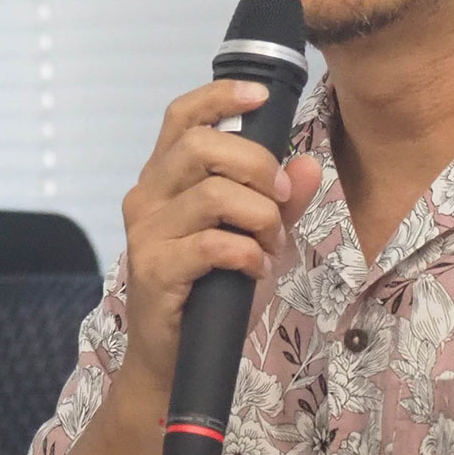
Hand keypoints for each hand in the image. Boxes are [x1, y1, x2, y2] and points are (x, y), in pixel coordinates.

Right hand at [118, 81, 321, 392]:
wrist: (176, 357)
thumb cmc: (212, 290)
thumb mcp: (255, 236)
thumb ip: (281, 200)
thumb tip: (308, 164)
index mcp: (165, 177)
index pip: (181, 116)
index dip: (220, 96)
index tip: (261, 96)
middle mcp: (146, 196)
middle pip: (201, 145)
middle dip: (256, 165)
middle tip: (280, 197)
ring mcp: (145, 232)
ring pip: (214, 194)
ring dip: (259, 217)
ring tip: (268, 244)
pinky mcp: (153, 268)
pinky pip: (214, 243)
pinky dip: (248, 254)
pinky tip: (254, 269)